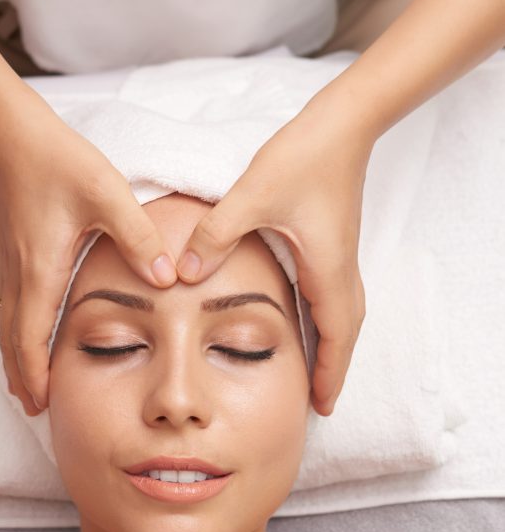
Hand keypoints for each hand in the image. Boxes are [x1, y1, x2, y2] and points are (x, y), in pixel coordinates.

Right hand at [0, 85, 176, 415]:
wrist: (14, 132)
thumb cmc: (59, 161)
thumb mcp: (108, 195)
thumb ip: (138, 237)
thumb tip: (165, 278)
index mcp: (41, 269)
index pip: (31, 337)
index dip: (36, 373)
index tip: (44, 404)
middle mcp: (19, 272)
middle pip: (12, 340)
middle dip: (22, 376)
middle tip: (33, 408)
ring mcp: (10, 262)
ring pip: (6, 323)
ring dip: (15, 356)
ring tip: (24, 383)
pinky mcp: (11, 249)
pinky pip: (7, 303)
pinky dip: (13, 330)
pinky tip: (22, 333)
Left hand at [176, 95, 373, 415]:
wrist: (340, 124)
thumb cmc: (303, 158)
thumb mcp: (252, 196)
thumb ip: (217, 234)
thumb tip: (185, 273)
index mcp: (327, 268)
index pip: (335, 337)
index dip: (329, 374)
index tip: (322, 407)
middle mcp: (340, 268)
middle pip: (345, 333)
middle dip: (333, 368)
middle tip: (320, 401)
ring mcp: (339, 256)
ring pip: (343, 314)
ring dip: (333, 345)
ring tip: (315, 370)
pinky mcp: (332, 242)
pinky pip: (334, 295)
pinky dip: (327, 319)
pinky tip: (306, 320)